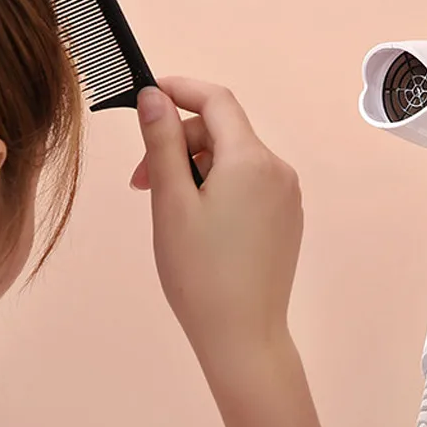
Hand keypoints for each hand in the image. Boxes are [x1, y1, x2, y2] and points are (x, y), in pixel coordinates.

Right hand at [131, 78, 345, 426]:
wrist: (243, 336)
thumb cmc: (200, 275)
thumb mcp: (170, 202)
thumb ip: (162, 142)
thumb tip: (153, 97)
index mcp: (251, 160)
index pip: (216, 100)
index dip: (179, 89)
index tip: (146, 95)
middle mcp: (278, 170)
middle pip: (223, 131)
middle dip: (178, 142)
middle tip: (140, 181)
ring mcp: (287, 196)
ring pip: (234, 159)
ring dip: (195, 167)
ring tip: (166, 208)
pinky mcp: (286, 218)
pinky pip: (249, 184)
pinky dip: (218, 187)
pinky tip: (196, 222)